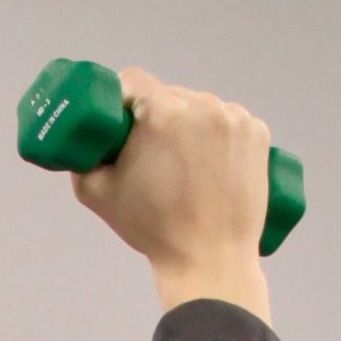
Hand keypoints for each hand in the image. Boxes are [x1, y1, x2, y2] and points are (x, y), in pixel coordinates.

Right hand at [73, 67, 271, 317]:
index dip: (121, 99)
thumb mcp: (99, 195)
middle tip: (153, 156)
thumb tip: (83, 143)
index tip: (122, 122)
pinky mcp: (257, 132)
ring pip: (201, 108)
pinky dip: (219, 137)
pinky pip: (230, 121)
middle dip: (157, 118)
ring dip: (190, 126)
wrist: (210, 260)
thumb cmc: (154, 230)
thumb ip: (83, 161)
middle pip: (169, 95)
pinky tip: (211, 166)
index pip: (133, 81)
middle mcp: (201, 105)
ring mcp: (234, 118)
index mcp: (161, 113)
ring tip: (186, 168)